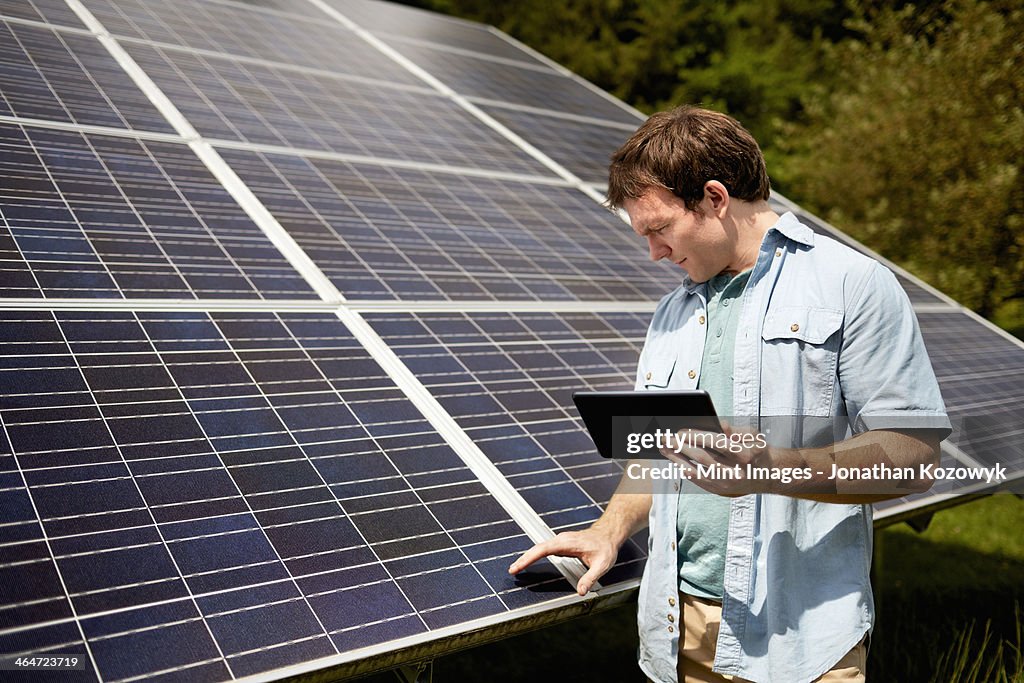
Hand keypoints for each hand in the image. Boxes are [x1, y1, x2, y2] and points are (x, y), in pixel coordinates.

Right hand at [508, 527, 619, 596]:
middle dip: (523, 559)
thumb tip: (581, 592)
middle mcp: (561, 540)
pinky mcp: (561, 544)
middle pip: (537, 548)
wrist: (608, 534)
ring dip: (527, 557)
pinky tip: (529, 562)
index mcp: (568, 543)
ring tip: (516, 568)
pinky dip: (534, 555)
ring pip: (539, 548)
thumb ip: (590, 578)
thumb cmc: (606, 547)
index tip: (518, 566)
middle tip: (512, 571)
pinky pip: (544, 549)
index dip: (529, 558)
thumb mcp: (602, 565)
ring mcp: (560, 541)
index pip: (543, 550)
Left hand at [661, 423, 776, 495]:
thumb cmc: (757, 451)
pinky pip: (696, 480)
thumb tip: (717, 423)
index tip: (681, 430)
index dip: (697, 436)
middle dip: (681, 446)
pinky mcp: (718, 491)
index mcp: (745, 456)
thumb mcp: (752, 436)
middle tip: (666, 436)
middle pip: (702, 458)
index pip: (717, 444)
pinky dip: (683, 469)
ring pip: (695, 471)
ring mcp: (726, 485)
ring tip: (664, 447)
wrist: (767, 475)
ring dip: (676, 458)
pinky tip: (674, 460)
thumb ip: (734, 430)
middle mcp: (735, 473)